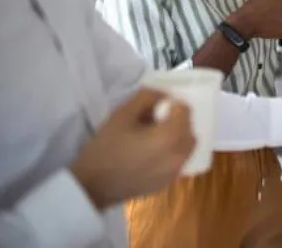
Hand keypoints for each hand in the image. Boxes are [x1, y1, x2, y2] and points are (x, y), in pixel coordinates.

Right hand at [71, 88, 194, 209]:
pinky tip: (150, 153)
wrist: (91, 187)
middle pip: (190, 130)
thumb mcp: (122, 114)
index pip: (185, 110)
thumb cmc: (105, 148)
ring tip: (154, 137)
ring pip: (186, 148)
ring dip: (177, 138)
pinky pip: (178, 162)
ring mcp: (174, 173)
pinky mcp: (166, 184)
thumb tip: (162, 94)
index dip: (172, 104)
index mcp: (169, 137)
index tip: (157, 106)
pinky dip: (171, 153)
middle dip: (178, 121)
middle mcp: (178, 156)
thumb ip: (146, 97)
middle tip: (157, 120)